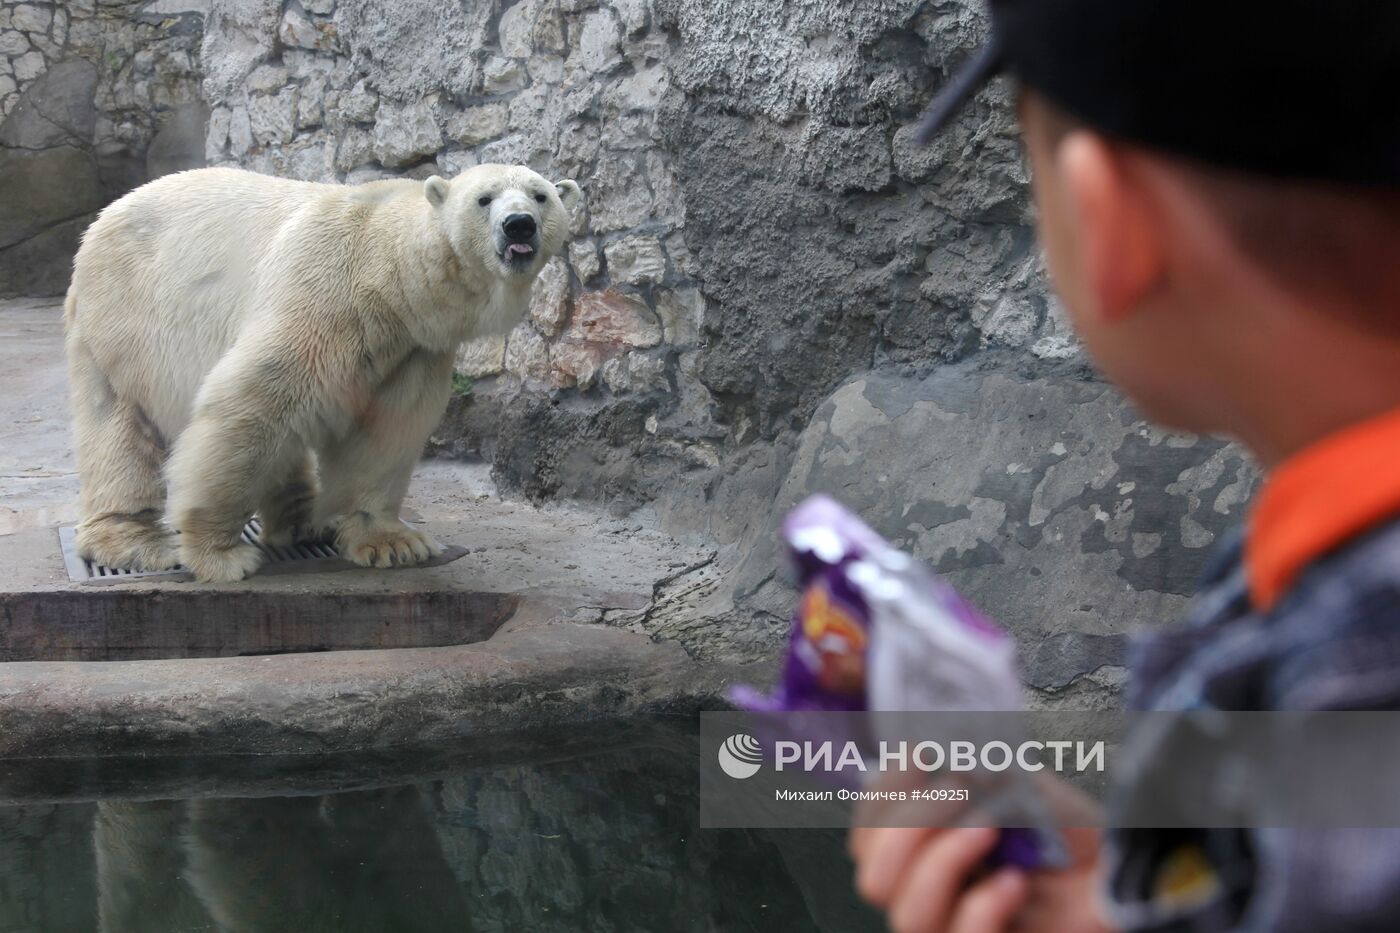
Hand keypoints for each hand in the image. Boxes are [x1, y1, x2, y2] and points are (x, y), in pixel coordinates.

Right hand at [848, 775, 1112, 932]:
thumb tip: (938, 752)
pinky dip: (983, 905)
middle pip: (873, 878)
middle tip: (959, 791)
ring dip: (943, 861)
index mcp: (922, 850)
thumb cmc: (1067, 832)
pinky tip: (1017, 880)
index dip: (881, 795)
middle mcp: (929, 895)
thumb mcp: (1017, 783)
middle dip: (909, 826)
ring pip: (906, 915)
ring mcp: (956, 929)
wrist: (1123, 870)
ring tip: (990, 830)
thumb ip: (974, 768)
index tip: (921, 755)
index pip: (865, 835)